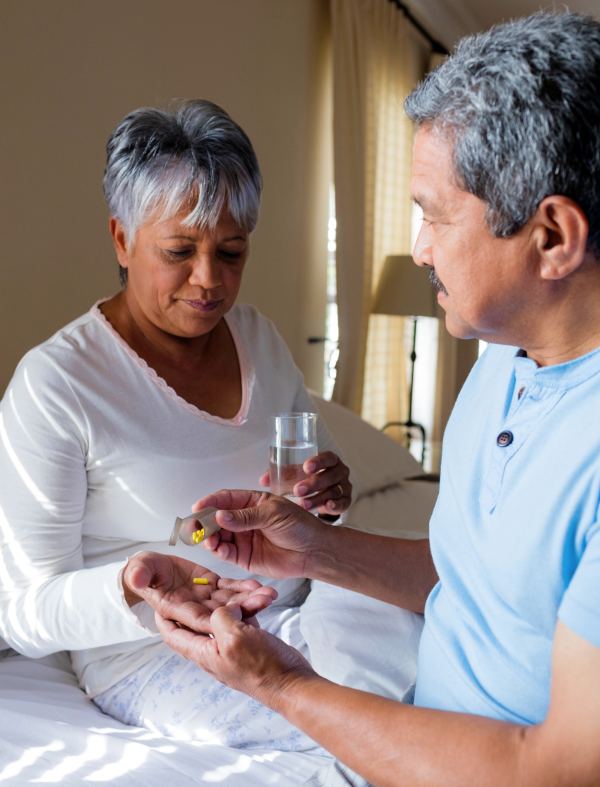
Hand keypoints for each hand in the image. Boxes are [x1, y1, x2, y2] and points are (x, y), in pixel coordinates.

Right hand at [122, 551, 277, 631]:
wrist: (149, 567)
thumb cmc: (141, 569)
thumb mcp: (140, 568)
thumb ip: (140, 573)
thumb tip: (136, 579)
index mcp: (175, 609)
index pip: (196, 617)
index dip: (215, 617)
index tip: (234, 616)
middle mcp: (193, 609)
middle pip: (220, 613)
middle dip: (243, 609)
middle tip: (265, 601)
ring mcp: (205, 600)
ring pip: (230, 602)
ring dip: (250, 599)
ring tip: (270, 594)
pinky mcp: (213, 587)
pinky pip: (231, 589)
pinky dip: (245, 588)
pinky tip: (260, 586)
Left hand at [156, 603, 315, 705]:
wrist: (292, 685)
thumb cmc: (263, 668)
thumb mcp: (235, 638)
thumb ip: (221, 618)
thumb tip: (224, 609)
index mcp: (203, 652)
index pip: (173, 634)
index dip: (163, 617)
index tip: (158, 599)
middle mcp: (214, 651)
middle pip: (198, 623)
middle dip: (201, 601)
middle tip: (199, 582)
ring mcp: (232, 649)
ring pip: (224, 619)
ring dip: (231, 603)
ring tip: (241, 587)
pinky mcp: (250, 646)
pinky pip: (242, 622)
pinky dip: (247, 609)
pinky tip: (257, 598)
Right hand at [192, 490, 325, 577]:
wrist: (313, 551)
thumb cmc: (299, 526)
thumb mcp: (273, 514)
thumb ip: (245, 517)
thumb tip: (219, 516)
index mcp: (252, 502)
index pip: (225, 499)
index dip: (210, 502)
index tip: (198, 507)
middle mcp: (244, 519)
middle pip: (217, 518)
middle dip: (205, 522)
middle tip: (196, 526)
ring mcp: (242, 538)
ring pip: (218, 536)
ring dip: (210, 537)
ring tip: (208, 539)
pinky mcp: (244, 557)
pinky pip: (226, 553)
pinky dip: (219, 551)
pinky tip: (218, 549)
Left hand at [259, 451, 351, 516]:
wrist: (325, 496)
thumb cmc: (309, 479)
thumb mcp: (298, 473)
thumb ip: (282, 473)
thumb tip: (264, 480)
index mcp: (329, 461)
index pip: (328, 457)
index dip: (318, 461)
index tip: (306, 467)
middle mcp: (339, 472)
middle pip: (331, 475)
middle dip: (314, 483)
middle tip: (298, 490)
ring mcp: (344, 487)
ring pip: (334, 491)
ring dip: (318, 498)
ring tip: (303, 504)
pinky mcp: (345, 501)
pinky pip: (343, 504)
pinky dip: (334, 506)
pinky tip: (325, 509)